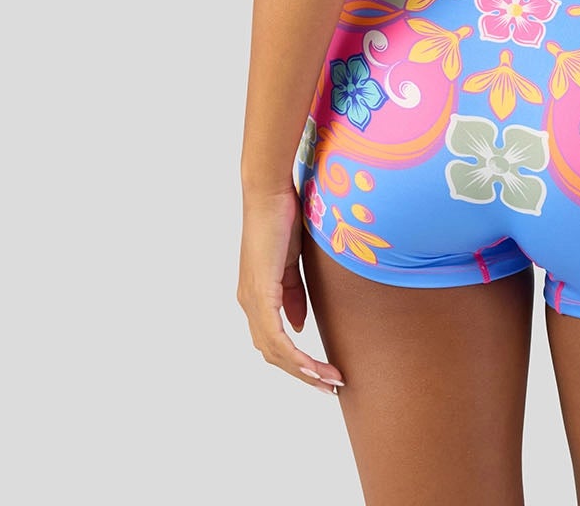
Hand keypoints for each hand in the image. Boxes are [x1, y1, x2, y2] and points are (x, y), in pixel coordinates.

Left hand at [237, 186, 344, 391]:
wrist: (270, 193)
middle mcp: (249, 303)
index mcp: (257, 296)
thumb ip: (293, 294)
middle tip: (330, 386)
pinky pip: (276, 335)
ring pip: (274, 351)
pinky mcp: (260, 292)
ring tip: (329, 380)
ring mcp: (252, 299)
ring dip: (303, 370)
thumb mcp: (292, 262)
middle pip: (273, 354)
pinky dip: (295, 355)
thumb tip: (298, 328)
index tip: (322, 372)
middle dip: (303, 374)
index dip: (297, 361)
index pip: (274, 341)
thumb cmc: (282, 219)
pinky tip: (312, 365)